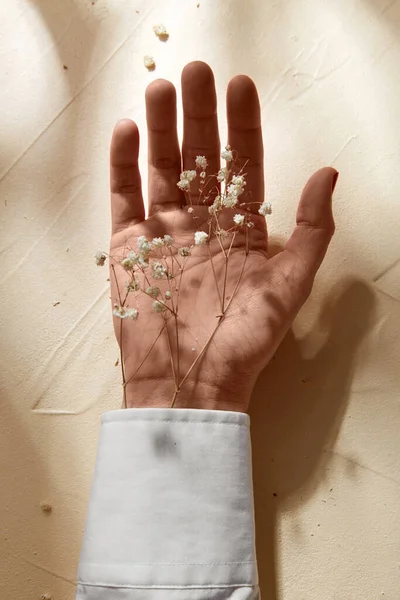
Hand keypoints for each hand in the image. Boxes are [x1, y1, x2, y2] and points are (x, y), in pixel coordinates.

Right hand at [109, 61, 337, 411]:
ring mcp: (163, 234)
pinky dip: (122, 165)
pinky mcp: (128, 249)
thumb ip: (310, 231)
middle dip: (199, 115)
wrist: (191, 384)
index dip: (243, 126)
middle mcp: (202, 226)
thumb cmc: (242, 342)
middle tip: (197, 70)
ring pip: (161, 170)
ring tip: (160, 88)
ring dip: (159, 129)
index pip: (243, 166)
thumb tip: (329, 175)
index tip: (241, 85)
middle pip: (200, 159)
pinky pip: (123, 198)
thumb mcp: (288, 287)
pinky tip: (125, 131)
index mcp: (240, 232)